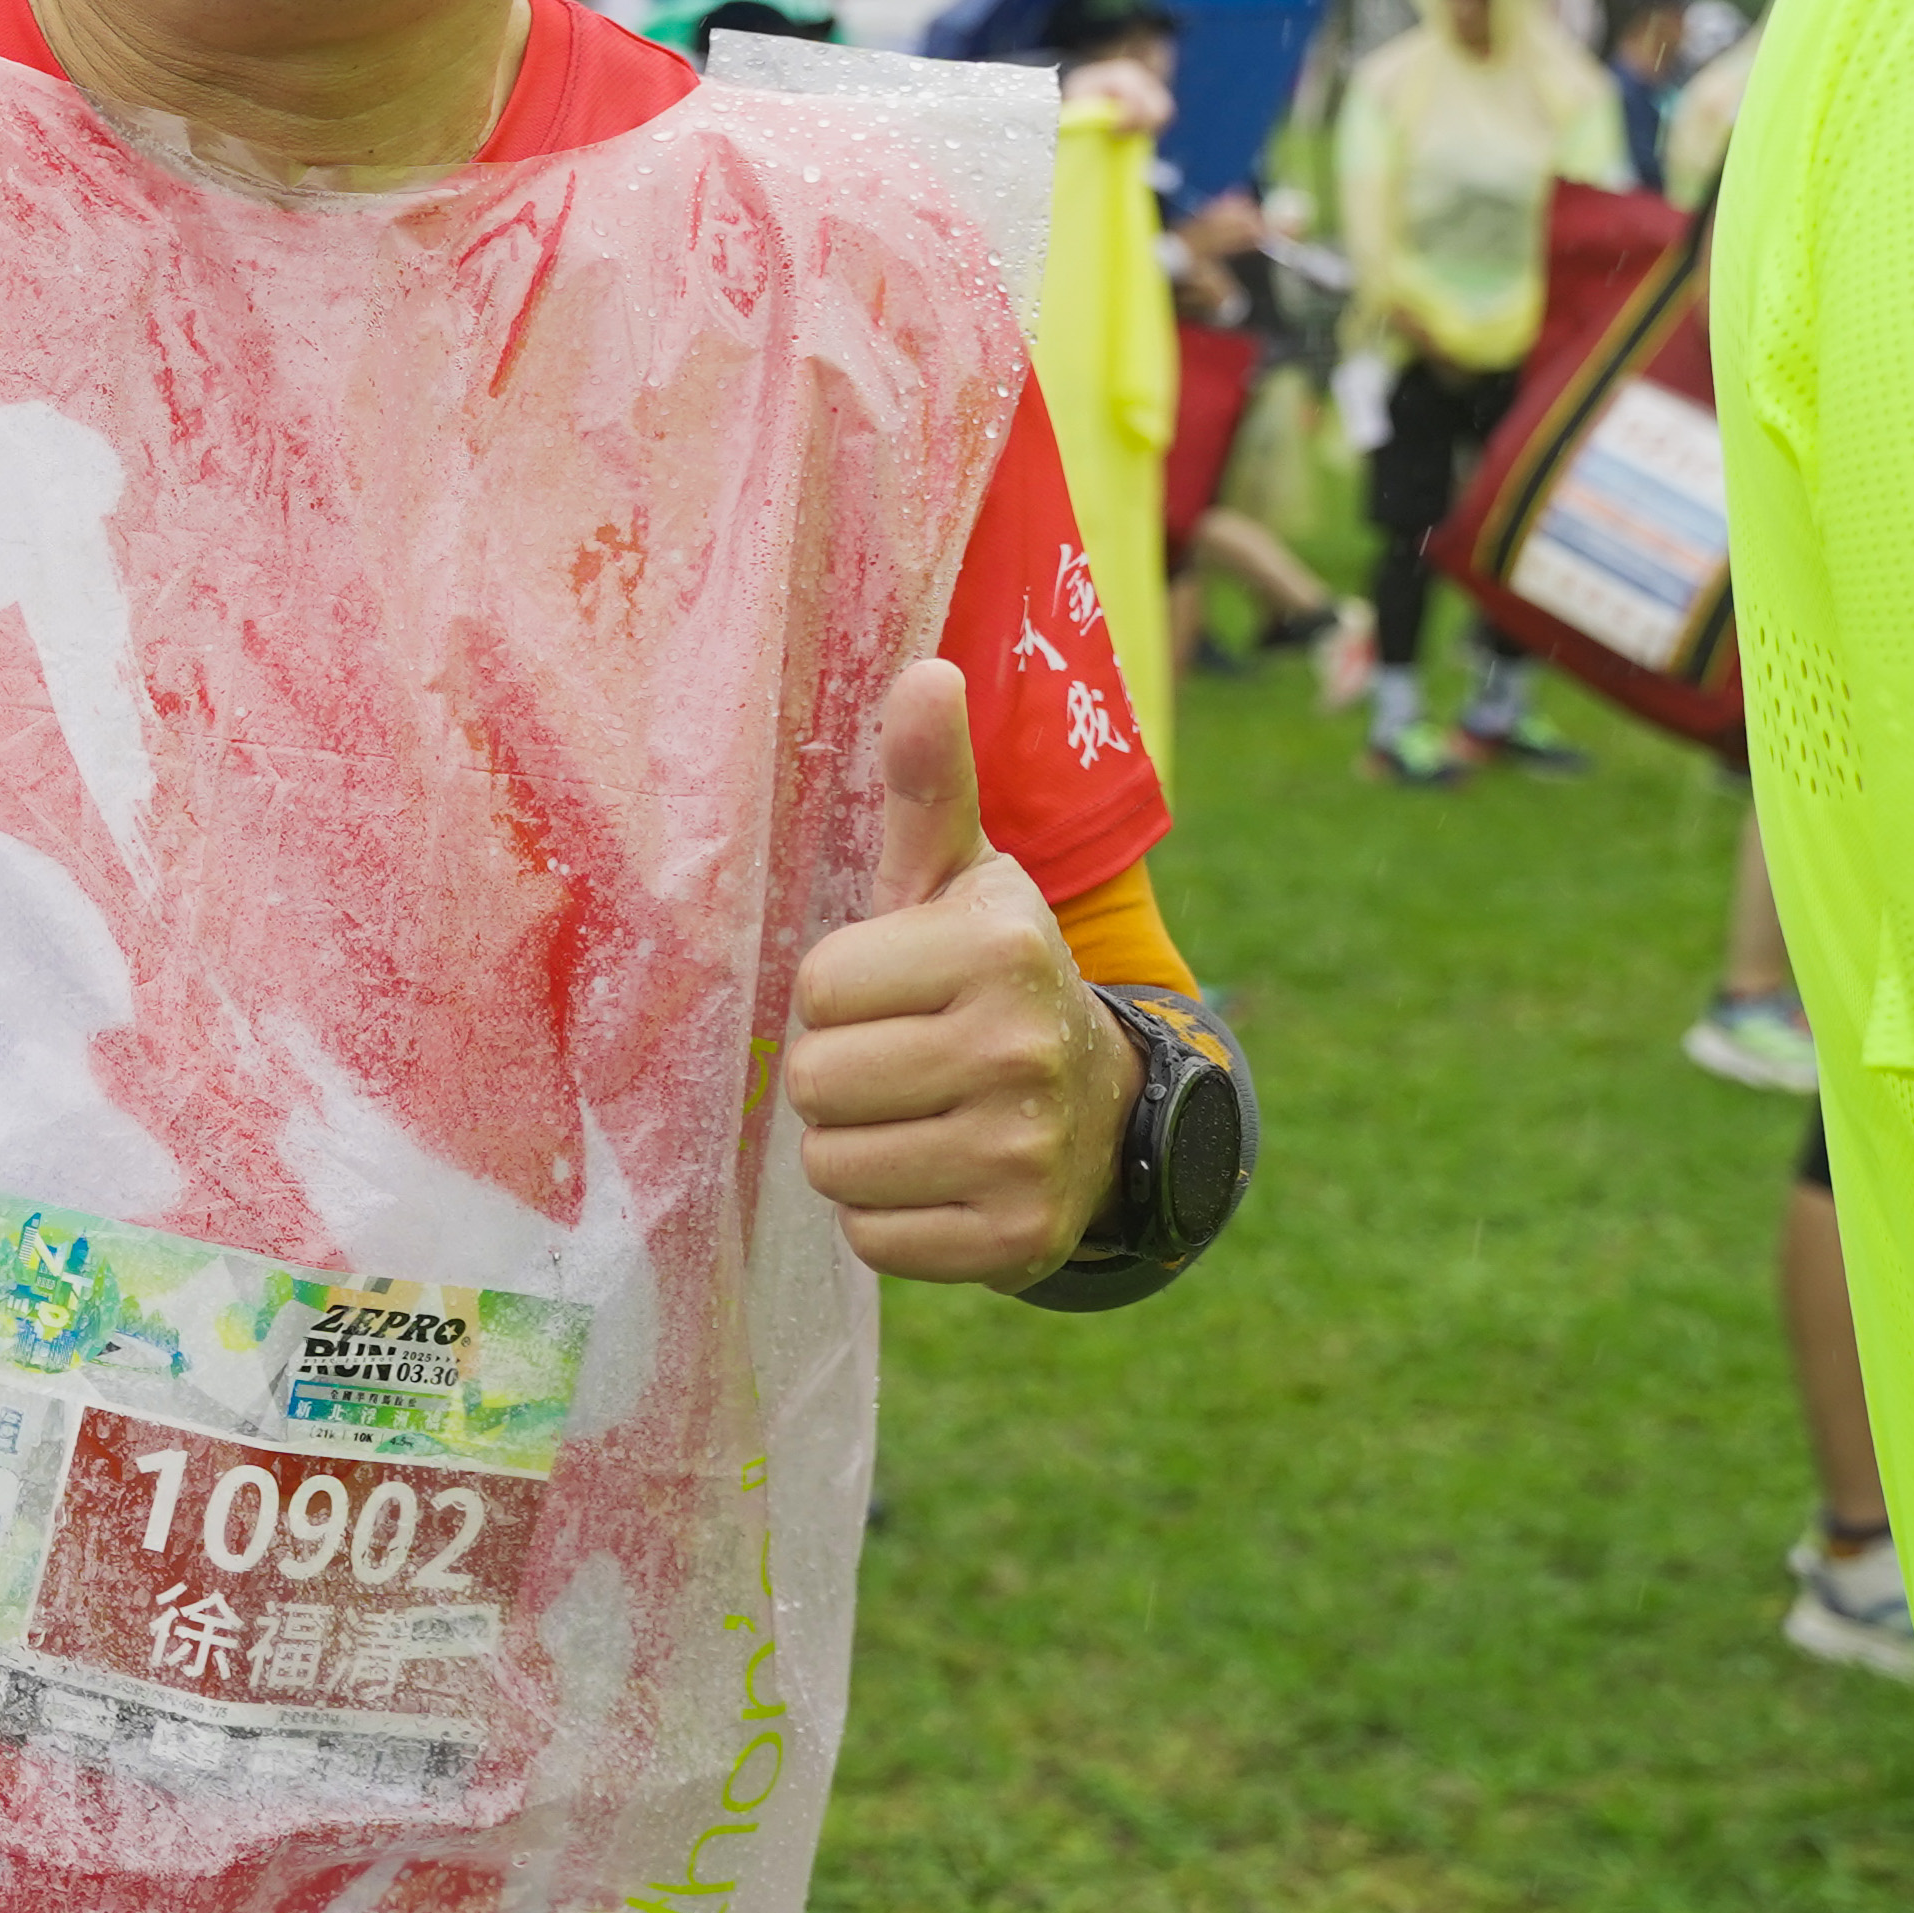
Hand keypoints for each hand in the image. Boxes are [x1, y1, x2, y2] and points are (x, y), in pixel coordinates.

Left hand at [787, 658, 1136, 1288]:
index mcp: (997, 949)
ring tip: (920, 1116)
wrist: (1099, 1105)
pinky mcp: (1016, 1241)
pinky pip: (872, 1238)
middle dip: (839, 1075)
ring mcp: (1024, 1154)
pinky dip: (889, 1217)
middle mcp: (1019, 1050)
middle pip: (814, 1083)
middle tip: (903, 1061)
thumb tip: (925, 670)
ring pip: (833, 1167)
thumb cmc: (990, 977)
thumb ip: (930, 784)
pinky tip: (941, 1174)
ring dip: (856, 1148)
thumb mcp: (962, 879)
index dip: (839, 993)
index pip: (816, 989)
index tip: (898, 991)